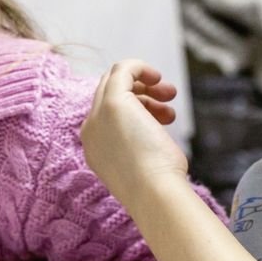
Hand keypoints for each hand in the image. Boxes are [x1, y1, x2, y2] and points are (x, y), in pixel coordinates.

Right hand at [81, 59, 188, 208]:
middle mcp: (90, 129)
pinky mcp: (113, 102)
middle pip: (108, 93)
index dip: (136, 107)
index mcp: (94, 146)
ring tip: (170, 95)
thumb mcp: (144, 163)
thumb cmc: (157, 185)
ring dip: (145, 84)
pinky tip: (157, 76)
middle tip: (168, 99)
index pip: (107, 113)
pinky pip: (122, 70)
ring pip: (114, 81)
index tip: (162, 116)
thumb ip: (140, 145)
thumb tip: (154, 132)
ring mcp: (98, 115)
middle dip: (141, 92)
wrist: (153, 193)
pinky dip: (139, 67)